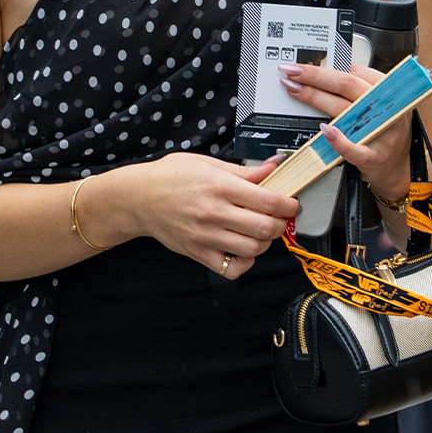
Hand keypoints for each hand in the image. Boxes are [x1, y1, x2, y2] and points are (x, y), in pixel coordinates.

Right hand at [132, 153, 298, 279]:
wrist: (139, 198)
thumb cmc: (171, 176)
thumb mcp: (207, 163)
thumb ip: (243, 170)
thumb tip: (274, 167)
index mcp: (220, 186)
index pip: (268, 200)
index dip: (288, 204)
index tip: (292, 204)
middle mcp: (214, 212)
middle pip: (265, 228)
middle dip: (281, 224)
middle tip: (280, 218)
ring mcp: (205, 236)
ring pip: (252, 249)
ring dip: (265, 242)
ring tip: (262, 232)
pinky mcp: (197, 253)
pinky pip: (231, 268)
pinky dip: (245, 262)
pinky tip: (243, 249)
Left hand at [278, 62, 412, 202]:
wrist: (397, 166)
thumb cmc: (384, 130)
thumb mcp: (378, 102)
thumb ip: (357, 88)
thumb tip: (322, 71)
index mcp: (386, 91)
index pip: (353, 71)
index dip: (326, 65)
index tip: (303, 63)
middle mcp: (384, 108)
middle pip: (346, 85)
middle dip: (315, 76)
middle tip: (292, 71)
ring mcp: (379, 132)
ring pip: (344, 109)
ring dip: (316, 97)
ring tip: (295, 90)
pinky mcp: (372, 157)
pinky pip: (353, 148)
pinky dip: (338, 140)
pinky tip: (323, 130)